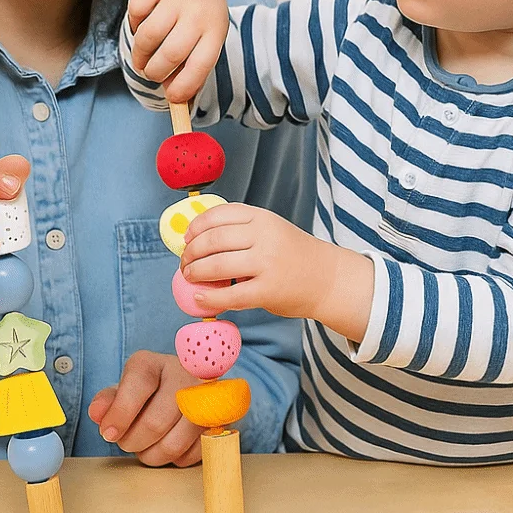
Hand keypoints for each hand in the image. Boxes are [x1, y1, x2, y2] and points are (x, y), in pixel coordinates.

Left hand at [88, 351, 204, 466]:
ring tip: (146, 447)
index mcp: (154, 362)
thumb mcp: (126, 390)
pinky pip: (193, 454)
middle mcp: (185, 373)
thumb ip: (109, 400)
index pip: (138, 384)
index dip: (120, 413)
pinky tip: (169, 444)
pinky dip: (175, 458)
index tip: (108, 433)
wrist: (190, 387)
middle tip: (127, 442)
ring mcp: (208, 396)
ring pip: (174, 444)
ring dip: (153, 455)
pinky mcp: (223, 419)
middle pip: (155, 422)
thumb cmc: (151, 392)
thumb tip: (97, 413)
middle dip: (133, 442)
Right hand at [126, 0, 227, 102]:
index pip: (200, 65)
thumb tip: (173, 97)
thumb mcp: (203, 41)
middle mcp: (198, 12)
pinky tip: (142, 25)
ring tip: (142, 58)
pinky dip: (134, 25)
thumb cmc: (197, 19)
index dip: (184, 87)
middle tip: (150, 74)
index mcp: (215, 30)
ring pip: (149, 36)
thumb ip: (190, 69)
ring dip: (140, 54)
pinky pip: (135, 12)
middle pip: (170, 54)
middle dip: (155, 72)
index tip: (172, 98)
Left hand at [178, 204, 374, 342]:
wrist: (327, 278)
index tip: (187, 238)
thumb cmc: (293, 255)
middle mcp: (265, 236)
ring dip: (195, 272)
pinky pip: (231, 295)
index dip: (197, 226)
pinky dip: (210, 297)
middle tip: (185, 262)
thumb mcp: (272, 230)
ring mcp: (267, 263)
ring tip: (190, 277)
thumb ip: (242, 231)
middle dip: (191, 252)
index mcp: (263, 218)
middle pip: (213, 239)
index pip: (220, 214)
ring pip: (218, 266)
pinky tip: (200, 297)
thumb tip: (198, 238)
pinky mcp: (268, 291)